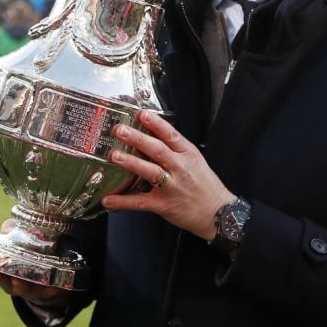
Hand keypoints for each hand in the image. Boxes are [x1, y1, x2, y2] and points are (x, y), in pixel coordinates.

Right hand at [0, 219, 68, 307]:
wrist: (51, 266)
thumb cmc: (27, 248)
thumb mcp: (17, 235)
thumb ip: (10, 230)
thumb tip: (7, 229)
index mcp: (4, 269)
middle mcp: (14, 280)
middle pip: (4, 283)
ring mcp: (29, 287)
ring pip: (22, 289)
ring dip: (18, 286)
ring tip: (16, 281)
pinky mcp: (45, 290)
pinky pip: (46, 291)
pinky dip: (47, 290)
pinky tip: (51, 287)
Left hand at [104, 110, 234, 240]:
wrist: (217, 212)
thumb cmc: (205, 185)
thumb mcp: (195, 161)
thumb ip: (175, 149)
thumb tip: (152, 135)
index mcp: (187, 154)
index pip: (171, 135)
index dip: (155, 124)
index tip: (141, 114)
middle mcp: (180, 168)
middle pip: (157, 150)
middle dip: (137, 138)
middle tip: (120, 130)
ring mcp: (172, 187)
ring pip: (150, 172)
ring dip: (131, 163)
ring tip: (114, 155)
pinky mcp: (164, 205)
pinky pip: (141, 202)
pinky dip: (124, 201)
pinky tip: (109, 199)